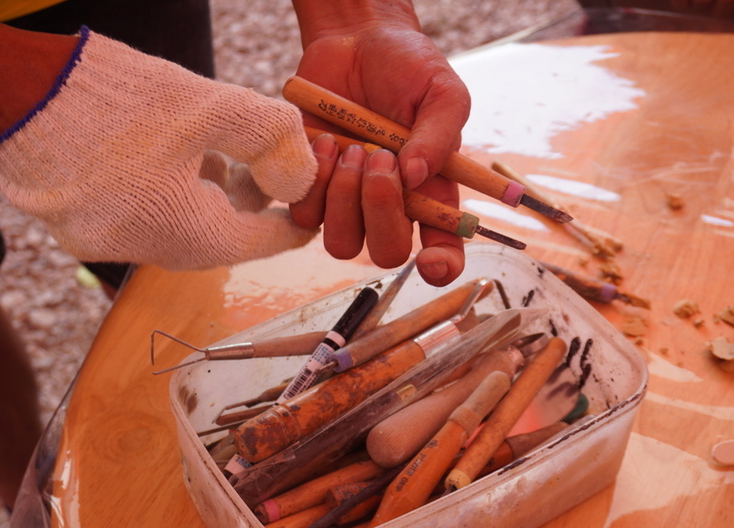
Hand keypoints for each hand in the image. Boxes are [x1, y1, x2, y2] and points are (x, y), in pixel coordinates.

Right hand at [0, 28, 318, 270]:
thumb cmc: (113, 101)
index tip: (307, 214)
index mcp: (186, 235)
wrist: (13, 93)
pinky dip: (167, 196)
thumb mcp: (210, 107)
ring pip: (179, 228)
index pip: (260, 242)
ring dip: (206, 199)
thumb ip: (270, 137)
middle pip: (218, 239)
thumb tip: (302, 176)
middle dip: (247, 207)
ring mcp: (104, 244)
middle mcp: (146, 253)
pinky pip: (141, 220)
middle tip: (264, 174)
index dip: (291, 225)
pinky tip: (167, 158)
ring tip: (217, 157)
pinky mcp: (76, 226)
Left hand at [289, 3, 470, 286]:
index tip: (432, 262)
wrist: (356, 41)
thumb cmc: (406, 68)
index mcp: (431, 193)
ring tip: (350, 146)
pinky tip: (325, 142)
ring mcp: (347, 203)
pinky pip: (305, 215)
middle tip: (379, 158)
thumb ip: (439, 134)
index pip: (442, 249)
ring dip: (345, 197)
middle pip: (385, 252)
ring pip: (340, 243)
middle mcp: (390, 206)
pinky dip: (315, 182)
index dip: (440, 266)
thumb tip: (415, 176)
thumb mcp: (442, 92)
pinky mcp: (311, 189)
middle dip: (381, 211)